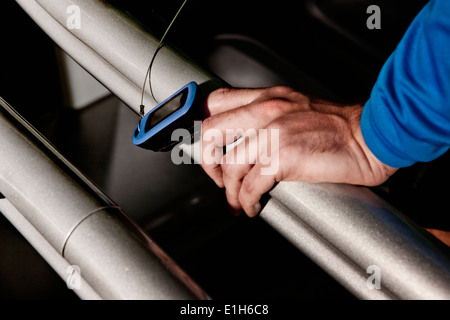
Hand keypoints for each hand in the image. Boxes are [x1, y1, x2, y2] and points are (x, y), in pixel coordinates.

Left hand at [201, 86, 396, 216]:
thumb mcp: (296, 107)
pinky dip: (246, 201)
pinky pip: (250, 186)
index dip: (206, 129)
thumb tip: (246, 138)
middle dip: (208, 162)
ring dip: (229, 190)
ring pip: (229, 166)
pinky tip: (252, 206)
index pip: (217, 103)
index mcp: (267, 98)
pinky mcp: (283, 158)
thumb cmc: (338, 126)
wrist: (371, 136)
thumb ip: (268, 115)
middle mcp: (265, 111)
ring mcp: (273, 133)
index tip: (210, 149)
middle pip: (211, 133)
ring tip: (237, 200)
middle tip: (218, 178)